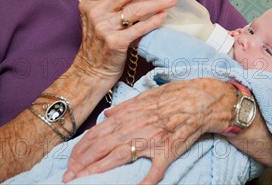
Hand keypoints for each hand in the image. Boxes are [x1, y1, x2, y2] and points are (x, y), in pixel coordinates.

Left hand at [62, 78, 235, 183]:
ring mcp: (153, 139)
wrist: (204, 99)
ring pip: (120, 156)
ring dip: (99, 170)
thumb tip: (107, 114)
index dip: (82, 148)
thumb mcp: (149, 94)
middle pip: (103, 145)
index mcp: (132, 113)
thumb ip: (126, 106)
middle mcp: (138, 126)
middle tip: (68, 176)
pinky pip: (154, 170)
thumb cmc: (177, 95)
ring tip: (83, 180)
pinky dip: (144, 183)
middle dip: (82, 162)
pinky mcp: (168, 151)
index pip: (100, 132)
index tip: (70, 161)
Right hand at [73, 0, 176, 84]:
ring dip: (158, 2)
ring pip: (136, 9)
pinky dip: (154, 20)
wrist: (91, 71)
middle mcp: (95, 13)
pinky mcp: (115, 43)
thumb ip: (111, 2)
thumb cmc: (99, 41)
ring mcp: (104, 28)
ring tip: (171, 0)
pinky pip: (139, 28)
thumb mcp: (96, 17)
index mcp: (89, 2)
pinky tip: (163, 15)